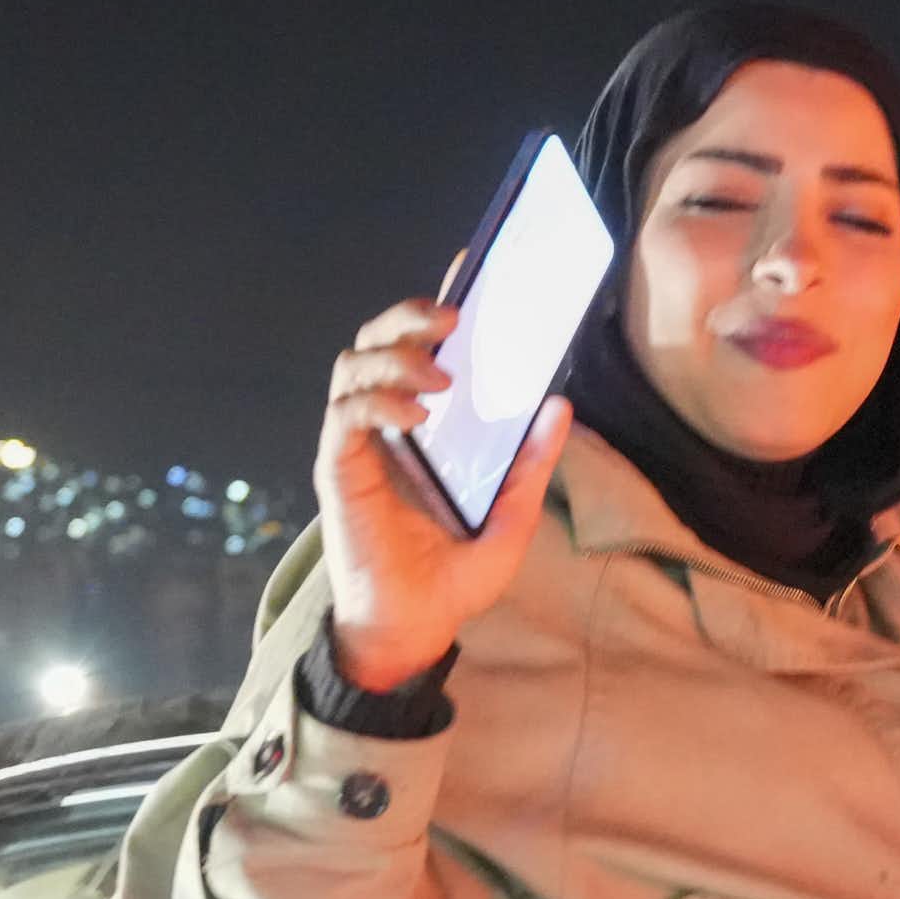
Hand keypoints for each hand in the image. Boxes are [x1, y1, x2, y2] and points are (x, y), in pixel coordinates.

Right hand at [313, 295, 571, 689]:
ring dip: (394, 356)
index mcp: (427, 426)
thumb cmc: (454, 578)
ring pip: (354, 365)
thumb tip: (559, 405)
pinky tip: (412, 415)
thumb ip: (532, 464)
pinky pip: (346, 414)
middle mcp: (388, 425)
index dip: (438, 306)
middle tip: (451, 320)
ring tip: (438, 377)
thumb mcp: (510, 519)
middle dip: (409, 317)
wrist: (416, 627)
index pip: (423, 348)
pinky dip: (376, 401)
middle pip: (378, 340)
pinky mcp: (340, 469)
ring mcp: (359, 444)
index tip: (468, 270)